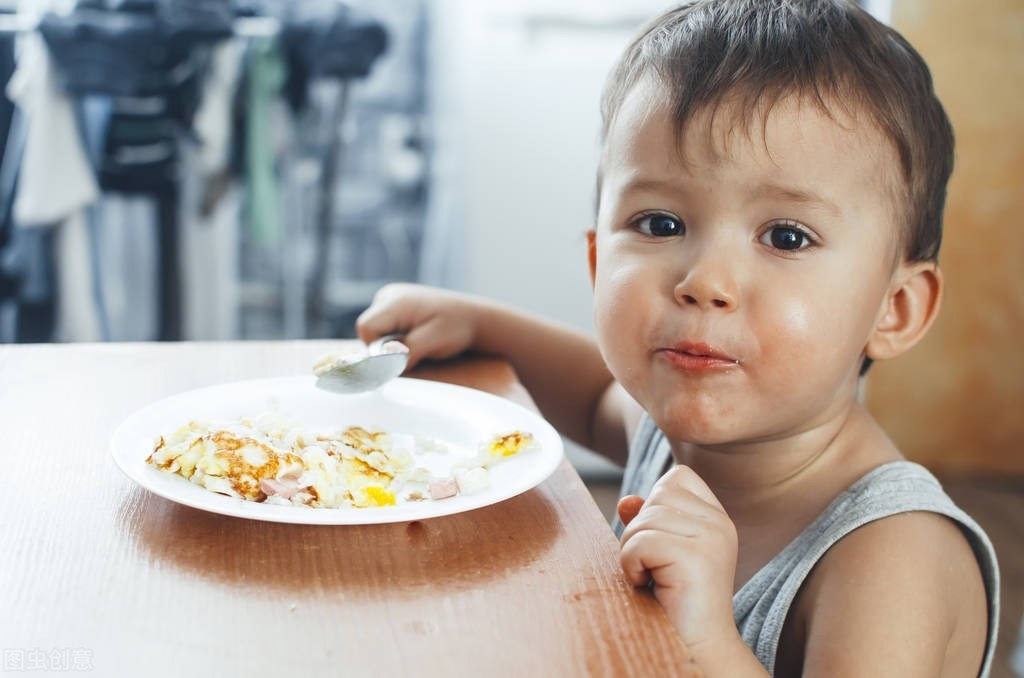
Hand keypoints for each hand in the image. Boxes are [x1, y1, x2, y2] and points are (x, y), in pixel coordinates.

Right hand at [356, 283, 486, 368]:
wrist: (473, 317)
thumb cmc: (457, 327)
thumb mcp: (433, 341)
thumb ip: (407, 350)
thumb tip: (382, 359)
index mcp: (395, 300)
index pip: (366, 327)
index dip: (378, 347)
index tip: (401, 356)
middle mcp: (388, 295)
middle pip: (368, 329)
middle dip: (386, 346)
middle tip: (415, 348)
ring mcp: (390, 298)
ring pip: (375, 330)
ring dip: (392, 342)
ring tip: (419, 340)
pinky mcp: (394, 306)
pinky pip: (384, 328)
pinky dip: (396, 337)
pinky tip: (416, 336)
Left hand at [618, 465, 738, 650]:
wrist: (695, 648)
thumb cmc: (673, 603)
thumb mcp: (659, 554)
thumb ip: (647, 522)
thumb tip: (626, 500)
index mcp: (716, 518)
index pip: (677, 478)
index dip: (655, 504)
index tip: (661, 544)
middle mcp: (719, 523)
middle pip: (656, 495)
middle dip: (639, 530)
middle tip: (654, 566)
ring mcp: (712, 538)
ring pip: (643, 519)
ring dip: (633, 551)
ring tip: (653, 578)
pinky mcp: (696, 556)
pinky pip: (640, 543)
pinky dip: (632, 565)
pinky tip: (650, 585)